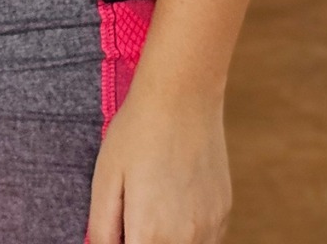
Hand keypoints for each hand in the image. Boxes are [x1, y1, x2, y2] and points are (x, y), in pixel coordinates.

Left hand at [87, 82, 229, 243]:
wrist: (182, 98)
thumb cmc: (137, 133)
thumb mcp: (104, 180)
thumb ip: (103, 229)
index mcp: (151, 235)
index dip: (125, 243)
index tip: (120, 228)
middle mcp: (187, 239)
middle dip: (143, 239)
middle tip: (130, 216)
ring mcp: (210, 228)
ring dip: (165, 240)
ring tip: (150, 204)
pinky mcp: (224, 214)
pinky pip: (204, 241)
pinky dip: (187, 234)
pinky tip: (173, 202)